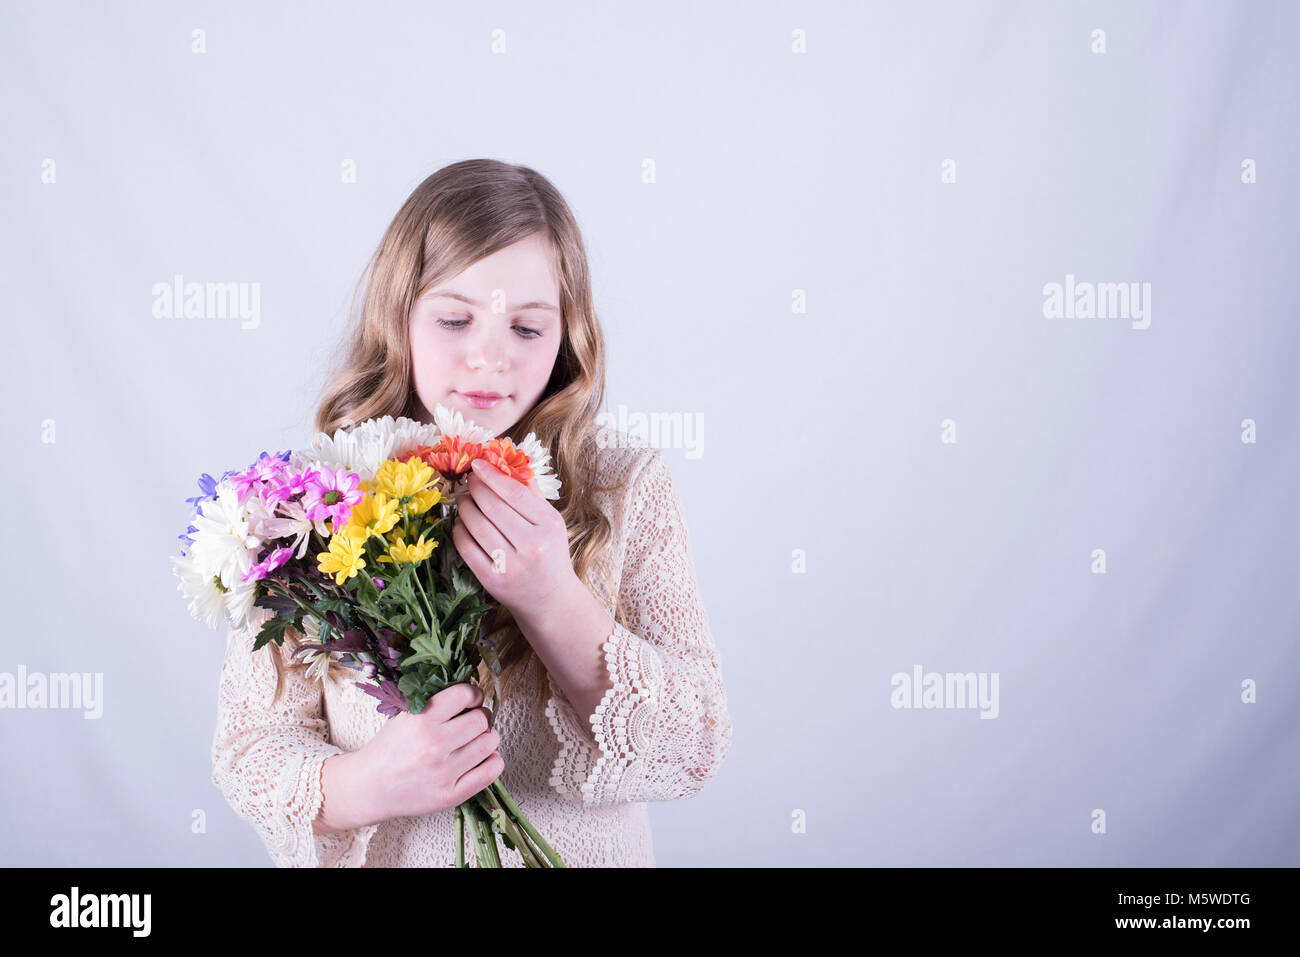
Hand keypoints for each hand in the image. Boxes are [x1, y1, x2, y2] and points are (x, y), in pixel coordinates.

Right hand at [326, 683, 501, 827]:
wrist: (368, 788)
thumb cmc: (388, 750)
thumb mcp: (403, 717)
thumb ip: (434, 703)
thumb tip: (471, 692)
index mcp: (420, 720)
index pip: (464, 695)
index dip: (474, 694)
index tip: (474, 698)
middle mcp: (433, 745)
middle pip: (481, 720)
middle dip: (483, 716)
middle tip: (477, 720)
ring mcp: (443, 772)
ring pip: (488, 743)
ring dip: (489, 737)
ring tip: (479, 738)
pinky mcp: (450, 795)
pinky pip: (490, 772)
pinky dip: (494, 761)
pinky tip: (484, 758)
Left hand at [452, 458, 575, 620]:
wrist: (549, 599)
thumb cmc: (549, 553)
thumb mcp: (551, 522)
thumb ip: (532, 494)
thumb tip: (507, 463)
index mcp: (549, 525)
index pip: (513, 493)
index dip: (491, 475)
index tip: (476, 464)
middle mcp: (532, 545)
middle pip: (492, 507)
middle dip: (474, 489)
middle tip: (468, 481)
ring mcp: (511, 565)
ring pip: (476, 525)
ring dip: (464, 508)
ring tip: (464, 500)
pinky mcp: (492, 580)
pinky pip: (466, 547)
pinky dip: (459, 531)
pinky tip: (461, 524)